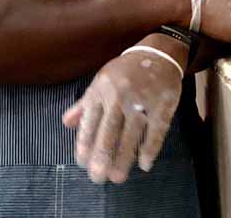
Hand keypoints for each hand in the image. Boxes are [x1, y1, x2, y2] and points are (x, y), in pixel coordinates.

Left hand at [61, 47, 182, 183]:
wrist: (158, 53)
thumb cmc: (125, 71)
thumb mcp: (101, 81)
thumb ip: (85, 103)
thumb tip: (66, 123)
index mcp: (101, 91)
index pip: (91, 122)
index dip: (85, 144)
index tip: (82, 164)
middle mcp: (120, 97)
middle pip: (109, 132)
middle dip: (102, 157)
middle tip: (98, 178)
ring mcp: (143, 101)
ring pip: (131, 135)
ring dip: (124, 158)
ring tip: (117, 178)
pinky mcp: (163, 105)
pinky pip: (157, 130)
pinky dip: (150, 148)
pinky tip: (144, 164)